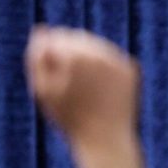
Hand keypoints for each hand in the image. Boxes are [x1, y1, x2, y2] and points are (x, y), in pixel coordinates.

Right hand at [25, 26, 138, 157]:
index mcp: (75, 56)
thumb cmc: (69, 117)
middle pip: (78, 37)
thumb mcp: (43, 89)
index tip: (50, 72)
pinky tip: (97, 87)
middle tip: (66, 78)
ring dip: (86, 57)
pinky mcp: (131, 68)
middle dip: (68, 51)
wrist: (105, 138)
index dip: (49, 52)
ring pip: (96, 46)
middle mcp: (100, 53)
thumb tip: (41, 28)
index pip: (57, 36)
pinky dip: (103, 67)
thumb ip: (37, 57)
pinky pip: (111, 58)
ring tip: (81, 84)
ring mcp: (118, 60)